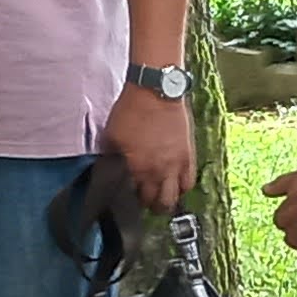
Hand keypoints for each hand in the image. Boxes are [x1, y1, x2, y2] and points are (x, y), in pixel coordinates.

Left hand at [105, 83, 194, 209]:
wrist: (155, 91)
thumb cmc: (131, 110)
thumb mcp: (110, 136)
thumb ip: (109, 158)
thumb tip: (107, 170)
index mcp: (136, 168)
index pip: (132, 198)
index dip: (128, 200)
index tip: (126, 197)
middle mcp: (157, 171)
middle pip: (156, 203)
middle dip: (149, 205)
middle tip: (144, 201)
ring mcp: (175, 166)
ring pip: (174, 198)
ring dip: (166, 200)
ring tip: (160, 197)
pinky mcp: (188, 157)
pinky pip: (189, 183)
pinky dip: (181, 188)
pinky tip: (175, 185)